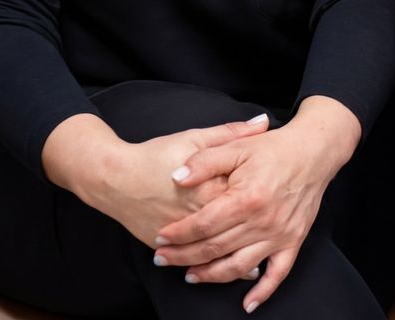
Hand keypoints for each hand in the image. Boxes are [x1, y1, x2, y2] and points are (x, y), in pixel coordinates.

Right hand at [47, 112, 269, 247]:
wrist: (112, 177)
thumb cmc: (155, 156)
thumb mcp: (195, 138)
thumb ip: (231, 134)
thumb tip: (263, 122)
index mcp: (209, 188)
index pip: (243, 199)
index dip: (263, 200)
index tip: (282, 199)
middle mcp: (195, 215)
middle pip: (232, 230)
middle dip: (255, 237)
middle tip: (276, 238)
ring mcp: (178, 233)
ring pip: (210, 252)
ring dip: (235, 263)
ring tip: (255, 268)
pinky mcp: (163, 244)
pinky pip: (191, 260)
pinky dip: (208, 267)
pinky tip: (223, 272)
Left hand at [152, 97, 359, 312]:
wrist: (314, 151)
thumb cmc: (275, 148)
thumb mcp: (237, 147)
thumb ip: (204, 161)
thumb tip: (176, 178)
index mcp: (247, 197)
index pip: (203, 224)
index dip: (178, 233)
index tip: (160, 237)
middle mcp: (263, 221)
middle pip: (215, 248)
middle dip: (184, 256)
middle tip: (162, 259)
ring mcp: (280, 234)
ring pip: (239, 266)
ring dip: (211, 275)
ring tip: (190, 275)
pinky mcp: (294, 240)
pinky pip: (278, 273)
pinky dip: (263, 291)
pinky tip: (247, 303)